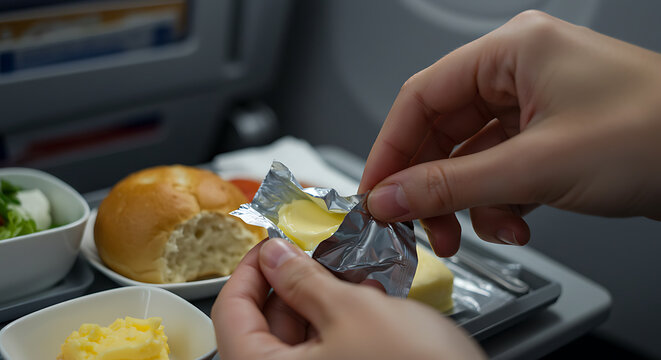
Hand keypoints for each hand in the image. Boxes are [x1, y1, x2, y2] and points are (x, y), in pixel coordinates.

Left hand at [211, 238, 484, 359]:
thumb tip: (274, 254)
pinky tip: (361, 297)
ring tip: (343, 267)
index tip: (270, 241)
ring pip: (299, 335)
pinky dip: (338, 320)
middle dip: (290, 279)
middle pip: (264, 323)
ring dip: (318, 297)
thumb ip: (303, 280)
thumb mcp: (352, 313)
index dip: (249, 267)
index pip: (230, 311)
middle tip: (313, 247)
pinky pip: (326, 348)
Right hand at [359, 10, 660, 255]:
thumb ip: (452, 184)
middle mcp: (518, 72)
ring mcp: (535, 104)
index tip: (376, 191)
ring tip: (479, 231)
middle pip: (443, 129)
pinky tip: (515, 222)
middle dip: (432, 184)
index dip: (391, 149)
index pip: (421, 97)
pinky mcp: (550, 136)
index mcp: (511, 51)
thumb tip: (392, 196)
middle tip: (420, 223)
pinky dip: (499, 201)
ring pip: (471, 156)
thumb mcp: (536, 167)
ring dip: (469, 200)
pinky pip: (500, 169)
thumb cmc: (656, 135)